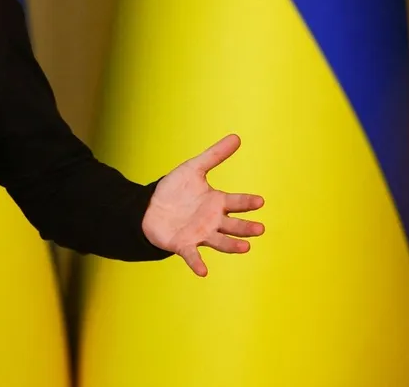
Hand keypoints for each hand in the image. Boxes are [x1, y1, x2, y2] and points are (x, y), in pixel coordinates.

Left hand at [141, 134, 263, 276]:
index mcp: (217, 203)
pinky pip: (193, 256)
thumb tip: (237, 137)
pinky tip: (203, 272)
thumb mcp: (193, 168)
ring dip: (232, 245)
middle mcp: (212, 221)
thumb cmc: (175, 190)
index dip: (247, 202)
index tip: (260, 201)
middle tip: (259, 229)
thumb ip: (214, 155)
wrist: (149, 207)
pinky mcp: (183, 245)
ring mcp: (199, 234)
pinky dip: (197, 264)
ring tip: (245, 247)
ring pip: (220, 242)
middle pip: (233, 225)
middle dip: (246, 227)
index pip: (237, 202)